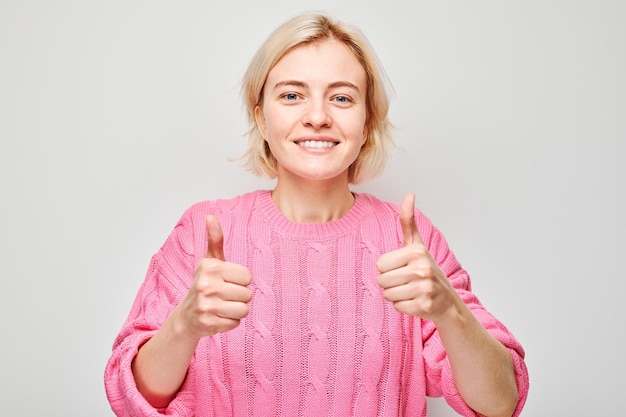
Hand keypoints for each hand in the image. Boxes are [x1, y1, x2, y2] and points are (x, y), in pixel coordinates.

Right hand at [176, 215, 252, 337]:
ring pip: (244, 310)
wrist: (187, 315)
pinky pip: (236, 323)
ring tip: (223, 306)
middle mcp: (207, 285)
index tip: (227, 282)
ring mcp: (207, 306)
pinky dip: (230, 322)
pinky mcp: (209, 323)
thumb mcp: (210, 261)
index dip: (240, 281)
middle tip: (224, 295)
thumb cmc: (205, 284)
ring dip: (236, 310)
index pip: (247, 277)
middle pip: (247, 294)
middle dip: (239, 296)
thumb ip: (215, 239)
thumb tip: (210, 216)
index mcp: (210, 267)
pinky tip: (218, 316)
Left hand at [376, 193, 456, 321]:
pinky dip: (403, 306)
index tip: (402, 267)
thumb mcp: (416, 244)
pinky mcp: (424, 306)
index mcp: (416, 252)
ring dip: (395, 295)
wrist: (447, 300)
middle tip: (406, 281)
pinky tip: (415, 301)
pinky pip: (397, 307)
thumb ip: (408, 220)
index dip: (387, 268)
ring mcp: (424, 289)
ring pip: (387, 295)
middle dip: (390, 283)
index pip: (380, 264)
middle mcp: (422, 269)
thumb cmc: (426, 269)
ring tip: (410, 290)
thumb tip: (409, 194)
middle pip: (381, 280)